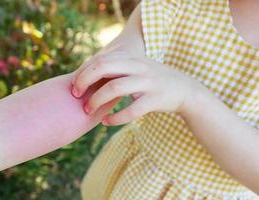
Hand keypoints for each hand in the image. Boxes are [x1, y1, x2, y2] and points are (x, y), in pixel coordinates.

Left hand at [71, 52, 200, 125]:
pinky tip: (106, 122)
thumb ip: (116, 68)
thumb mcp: (136, 68)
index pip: (100, 59)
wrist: (185, 89)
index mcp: (132, 57)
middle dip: (85, 81)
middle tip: (75, 94)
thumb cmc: (153, 80)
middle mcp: (139, 66)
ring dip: (97, 100)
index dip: (83, 71)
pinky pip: (131, 111)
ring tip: (88, 110)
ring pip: (115, 88)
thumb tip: (87, 75)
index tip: (74, 84)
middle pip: (104, 68)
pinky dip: (115, 118)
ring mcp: (148, 82)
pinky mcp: (155, 100)